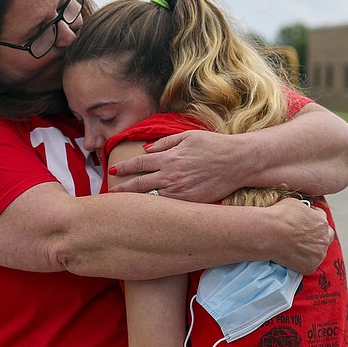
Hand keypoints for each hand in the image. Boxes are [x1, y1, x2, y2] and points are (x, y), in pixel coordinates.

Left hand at [109, 130, 242, 202]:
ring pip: (151, 198)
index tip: (113, 170)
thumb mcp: (188, 136)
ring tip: (123, 204)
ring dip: (136, 201)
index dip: (124, 167)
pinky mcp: (191, 202)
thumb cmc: (213, 146)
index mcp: (169, 158)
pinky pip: (169, 206)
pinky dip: (156, 207)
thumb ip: (165, 143)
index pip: (139, 164)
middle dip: (122, 188)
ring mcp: (181, 191)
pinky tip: (147, 210)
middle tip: (110, 192)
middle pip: (139, 184)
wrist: (238, 162)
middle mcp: (171, 176)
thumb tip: (145, 149)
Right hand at [267, 198, 333, 274]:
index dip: (312, 219)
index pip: (321, 219)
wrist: (269, 234)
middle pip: (326, 237)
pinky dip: (302, 261)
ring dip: (310, 249)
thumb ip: (304, 209)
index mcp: (321, 222)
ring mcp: (318, 254)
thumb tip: (301, 213)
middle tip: (304, 235)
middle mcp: (324, 239)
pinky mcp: (310, 266)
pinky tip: (291, 256)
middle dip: (318, 235)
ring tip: (295, 247)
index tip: (305, 221)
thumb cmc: (279, 216)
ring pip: (318, 252)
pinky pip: (309, 264)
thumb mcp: (294, 203)